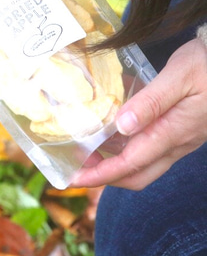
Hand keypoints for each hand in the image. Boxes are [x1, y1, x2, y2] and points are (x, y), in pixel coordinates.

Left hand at [71, 38, 206, 189]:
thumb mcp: (178, 77)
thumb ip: (151, 102)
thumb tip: (123, 126)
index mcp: (173, 132)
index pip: (130, 164)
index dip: (100, 175)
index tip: (74, 178)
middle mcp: (176, 142)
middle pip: (137, 173)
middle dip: (104, 175)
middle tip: (75, 166)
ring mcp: (180, 138)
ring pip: (143, 162)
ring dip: (113, 161)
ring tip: (85, 148)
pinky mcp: (181, 129)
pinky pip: (150, 146)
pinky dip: (125, 144)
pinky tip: (109, 127)